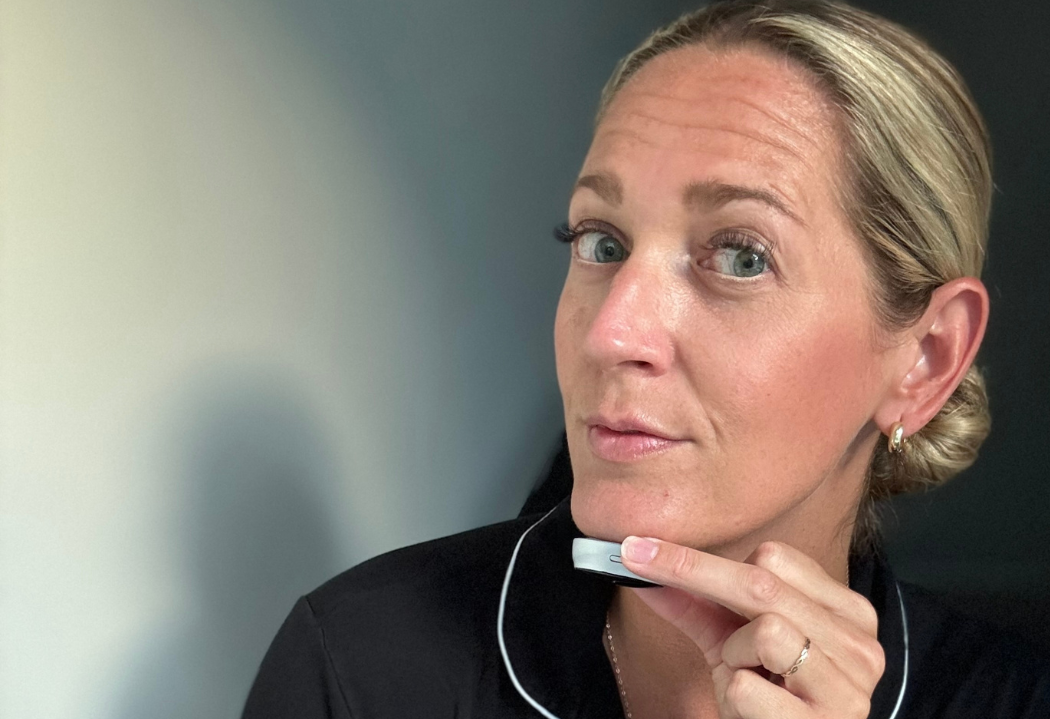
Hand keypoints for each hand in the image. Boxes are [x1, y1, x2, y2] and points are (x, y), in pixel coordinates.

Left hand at [618, 537, 884, 718]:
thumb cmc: (769, 704)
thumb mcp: (732, 647)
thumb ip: (694, 604)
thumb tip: (640, 563)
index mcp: (845, 612)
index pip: (775, 556)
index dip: (705, 556)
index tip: (649, 550)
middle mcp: (859, 643)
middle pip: (762, 583)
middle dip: (692, 572)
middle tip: (634, 559)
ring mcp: (848, 686)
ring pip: (766, 631)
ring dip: (735, 655)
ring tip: (748, 677)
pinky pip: (749, 687)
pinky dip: (733, 695)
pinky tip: (753, 709)